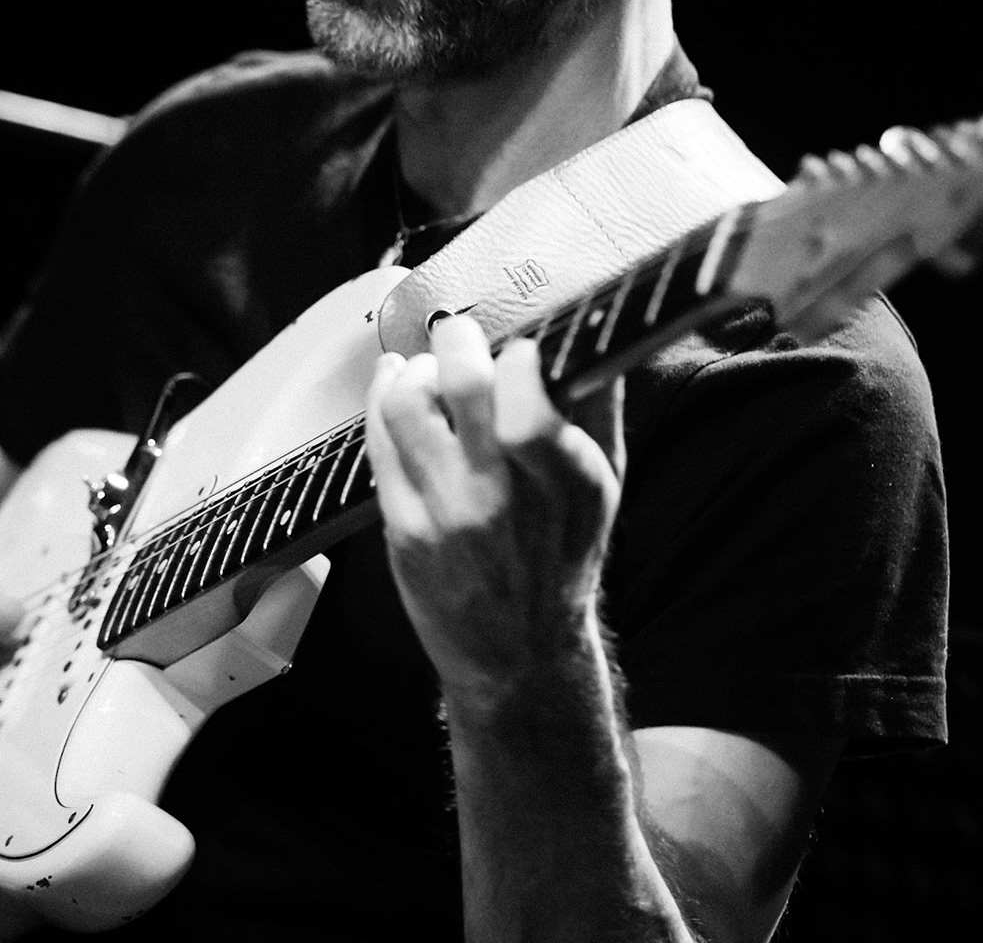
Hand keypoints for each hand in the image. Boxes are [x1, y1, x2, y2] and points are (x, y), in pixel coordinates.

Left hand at [365, 316, 623, 695]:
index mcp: (567, 481)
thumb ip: (598, 407)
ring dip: (412, 369)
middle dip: (457, 341)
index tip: (518, 348)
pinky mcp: (403, 529)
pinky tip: (392, 385)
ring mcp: (447, 515)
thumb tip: (589, 331)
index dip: (518, 356)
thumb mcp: (604, 487)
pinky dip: (381, 400)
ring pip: (407, 406)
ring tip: (425, 368)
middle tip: (459, 334)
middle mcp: (504, 497)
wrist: (517, 652)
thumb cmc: (562, 557)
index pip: (529, 400)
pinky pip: (379, 444)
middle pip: (463, 387)